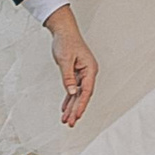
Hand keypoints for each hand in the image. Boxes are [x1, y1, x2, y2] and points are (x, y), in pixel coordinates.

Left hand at [45, 6, 98, 125]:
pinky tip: (65, 108)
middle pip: (83, 95)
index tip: (77, 116)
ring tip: (66, 120)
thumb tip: (72, 92)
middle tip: (70, 123)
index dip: (81, 104)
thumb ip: (68, 77)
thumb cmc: (66, 42)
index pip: (87, 91)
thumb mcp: (65, 60)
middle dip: (76, 110)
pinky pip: (73, 89)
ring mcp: (83, 74)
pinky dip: (69, 99)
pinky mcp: (76, 73)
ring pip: (77, 94)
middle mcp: (88, 73)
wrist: (64, 31)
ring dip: (72, 107)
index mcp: (90, 69)